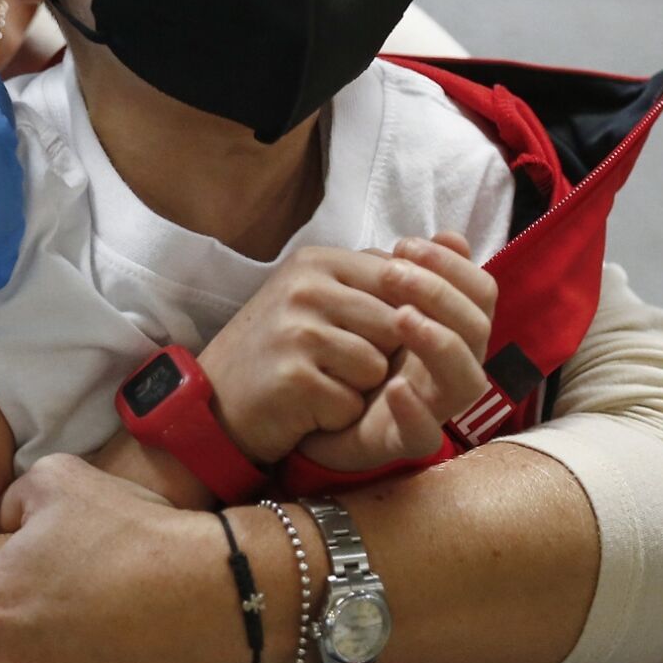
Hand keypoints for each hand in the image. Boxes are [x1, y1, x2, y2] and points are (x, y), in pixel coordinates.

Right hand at [197, 246, 411, 463]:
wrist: (213, 400)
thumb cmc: (278, 348)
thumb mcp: (317, 295)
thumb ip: (375, 275)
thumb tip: (449, 247)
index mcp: (316, 261)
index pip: (401, 279)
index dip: (401, 318)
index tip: (368, 336)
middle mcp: (304, 288)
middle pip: (397, 326)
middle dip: (380, 356)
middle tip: (336, 364)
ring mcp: (295, 332)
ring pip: (378, 368)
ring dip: (357, 389)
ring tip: (319, 384)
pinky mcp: (292, 379)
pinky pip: (351, 404)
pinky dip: (335, 415)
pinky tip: (304, 407)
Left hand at [299, 233, 498, 469]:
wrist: (305, 407)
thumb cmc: (352, 349)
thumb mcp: (377, 301)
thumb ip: (411, 271)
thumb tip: (450, 234)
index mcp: (451, 330)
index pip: (479, 294)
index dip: (452, 266)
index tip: (406, 245)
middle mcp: (451, 368)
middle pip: (477, 330)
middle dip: (440, 295)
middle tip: (394, 274)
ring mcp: (432, 407)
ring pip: (465, 381)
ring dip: (439, 343)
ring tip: (402, 318)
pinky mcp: (401, 441)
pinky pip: (424, 434)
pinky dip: (415, 410)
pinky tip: (394, 385)